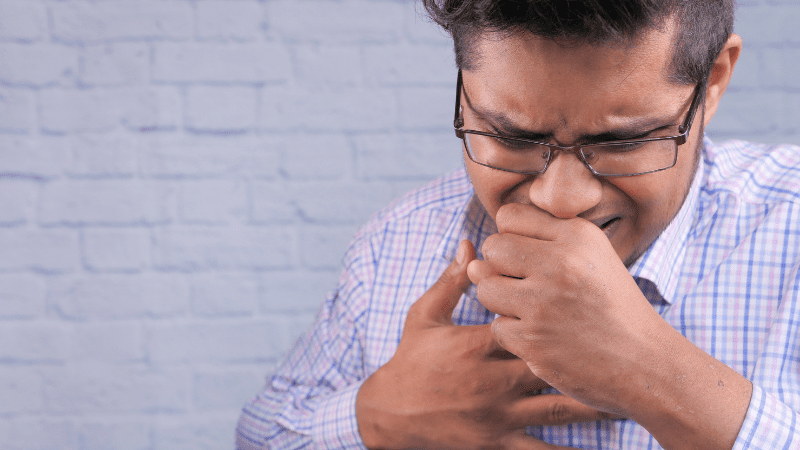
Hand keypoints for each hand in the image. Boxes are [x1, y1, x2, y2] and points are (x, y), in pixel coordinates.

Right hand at [356, 239, 614, 449]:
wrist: (388, 413)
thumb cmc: (409, 360)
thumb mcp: (425, 316)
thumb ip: (451, 281)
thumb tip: (470, 243)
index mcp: (477, 346)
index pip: (526, 323)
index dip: (557, 314)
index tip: (589, 303)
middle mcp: (492, 380)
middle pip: (551, 365)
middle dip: (586, 358)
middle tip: (627, 350)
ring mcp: (497, 415)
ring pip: (554, 409)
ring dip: (591, 403)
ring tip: (627, 398)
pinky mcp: (496, 442)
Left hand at [470, 204, 752, 449]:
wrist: (645, 363)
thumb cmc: (611, 306)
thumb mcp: (591, 257)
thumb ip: (536, 245)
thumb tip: (472, 261)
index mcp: (576, 236)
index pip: (508, 216)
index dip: (513, 237)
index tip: (532, 258)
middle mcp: (559, 263)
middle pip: (492, 248)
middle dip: (501, 267)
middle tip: (529, 287)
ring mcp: (544, 303)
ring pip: (485, 287)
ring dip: (501, 301)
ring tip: (533, 310)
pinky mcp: (532, 339)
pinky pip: (497, 326)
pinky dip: (515, 335)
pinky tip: (543, 337)